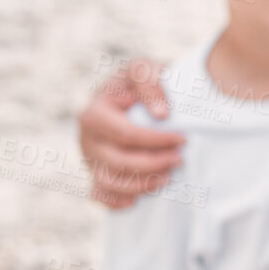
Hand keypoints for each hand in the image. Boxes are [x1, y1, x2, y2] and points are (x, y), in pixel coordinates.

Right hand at [79, 58, 183, 207]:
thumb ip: (149, 81)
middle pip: (118, 162)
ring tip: (168, 177)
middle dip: (153, 164)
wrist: (133, 91)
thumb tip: (160, 115)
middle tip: (179, 160)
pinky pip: (100, 194)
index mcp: (94, 113)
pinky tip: (138, 200)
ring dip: (141, 185)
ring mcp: (89, 158)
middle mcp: (86, 138)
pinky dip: (116, 201)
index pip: (125, 135)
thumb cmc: (138, 81)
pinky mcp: (96, 171)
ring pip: (110, 183)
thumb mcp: (143, 68)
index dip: (156, 140)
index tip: (182, 139)